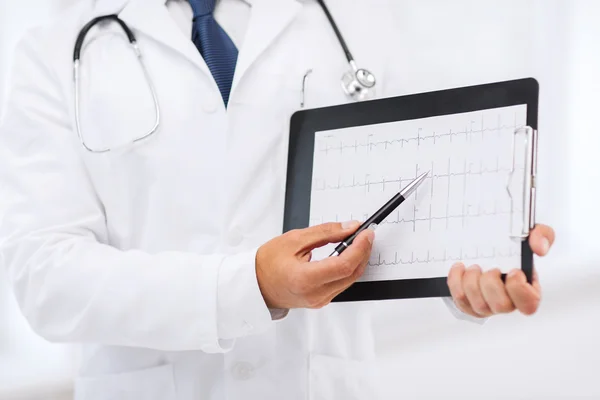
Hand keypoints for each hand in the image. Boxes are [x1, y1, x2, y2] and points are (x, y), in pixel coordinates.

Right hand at [256, 221, 373, 309]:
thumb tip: (349, 228)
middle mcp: (315, 294)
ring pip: (350, 280)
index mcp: (305, 279)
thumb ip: (325, 232)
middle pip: (351, 274)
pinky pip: (342, 284)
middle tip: (366, 234)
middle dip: (363, 252)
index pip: (343, 265)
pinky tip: (348, 255)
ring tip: (359, 242)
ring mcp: (319, 301)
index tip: (366, 233)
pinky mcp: (321, 301)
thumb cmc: (267, 263)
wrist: (256, 284)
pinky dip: (349, 269)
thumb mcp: (294, 239)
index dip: (359, 248)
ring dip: (358, 260)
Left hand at [447, 224, 554, 317]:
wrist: (485, 243)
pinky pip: (460, 301)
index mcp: (527, 288)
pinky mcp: (469, 304)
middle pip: (501, 306)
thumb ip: (542, 235)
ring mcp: (488, 305)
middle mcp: (508, 301)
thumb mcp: (530, 233)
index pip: (529, 303)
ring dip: (472, 283)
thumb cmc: (511, 244)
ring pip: (478, 306)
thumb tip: (539, 248)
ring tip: (473, 267)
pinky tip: (459, 268)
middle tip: (490, 269)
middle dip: (491, 284)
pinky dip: (456, 283)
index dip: (519, 290)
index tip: (513, 271)